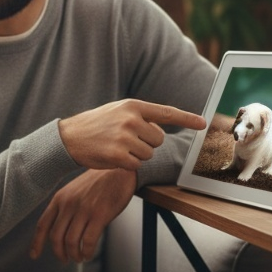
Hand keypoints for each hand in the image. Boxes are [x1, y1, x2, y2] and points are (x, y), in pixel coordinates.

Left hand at [29, 168, 136, 262]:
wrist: (119, 170)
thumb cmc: (99, 182)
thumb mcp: (75, 191)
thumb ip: (65, 207)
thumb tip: (59, 231)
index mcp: (60, 198)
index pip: (43, 224)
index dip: (37, 243)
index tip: (34, 256)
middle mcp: (69, 204)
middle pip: (56, 237)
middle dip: (60, 253)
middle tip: (66, 260)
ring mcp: (84, 209)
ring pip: (71, 242)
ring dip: (74, 255)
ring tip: (80, 258)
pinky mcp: (99, 215)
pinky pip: (88, 241)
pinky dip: (87, 252)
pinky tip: (89, 254)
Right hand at [57, 99, 206, 170]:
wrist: (68, 137)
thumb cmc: (95, 125)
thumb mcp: (117, 111)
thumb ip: (140, 116)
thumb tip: (163, 127)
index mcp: (133, 105)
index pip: (167, 112)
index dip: (187, 118)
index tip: (203, 123)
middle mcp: (131, 119)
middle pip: (158, 140)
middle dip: (147, 144)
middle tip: (126, 140)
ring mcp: (125, 137)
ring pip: (148, 154)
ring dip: (136, 155)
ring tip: (117, 147)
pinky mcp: (118, 155)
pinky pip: (136, 165)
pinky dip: (127, 165)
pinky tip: (112, 156)